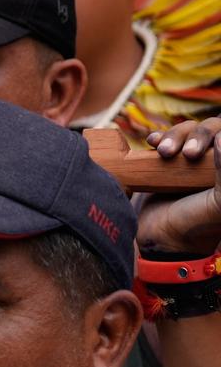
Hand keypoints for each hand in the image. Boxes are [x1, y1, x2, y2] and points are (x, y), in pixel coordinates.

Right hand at [138, 117, 220, 254]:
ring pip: (186, 130)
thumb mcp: (219, 202)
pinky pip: (166, 138)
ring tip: (162, 152)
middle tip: (184, 154)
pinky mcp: (168, 163)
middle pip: (209, 128)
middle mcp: (213, 163)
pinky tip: (153, 143)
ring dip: (174, 135)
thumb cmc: (196, 224)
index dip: (214, 133)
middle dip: (195, 134)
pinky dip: (160, 136)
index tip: (197, 152)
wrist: (159, 238)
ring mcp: (190, 162)